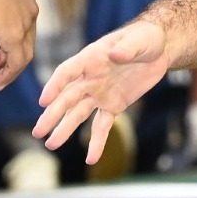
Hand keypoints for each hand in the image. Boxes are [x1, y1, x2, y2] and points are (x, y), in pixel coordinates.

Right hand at [0, 0, 37, 88]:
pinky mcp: (15, 37)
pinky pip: (17, 62)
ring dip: (9, 69)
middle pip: (25, 40)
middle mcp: (31, 11)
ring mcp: (25, 25)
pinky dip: (9, 74)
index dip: (9, 35)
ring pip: (24, 54)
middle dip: (8, 55)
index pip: (22, 21)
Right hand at [34, 20, 168, 162]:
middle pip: (67, 98)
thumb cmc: (145, 38)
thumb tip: (116, 54)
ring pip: (78, 114)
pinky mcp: (113, 105)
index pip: (67, 72)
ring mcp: (99, 93)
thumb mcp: (139, 40)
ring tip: (51, 145)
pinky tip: (90, 159)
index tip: (44, 101)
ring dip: (65, 129)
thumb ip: (127, 48)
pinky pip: (102, 126)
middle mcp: (90, 78)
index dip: (55, 86)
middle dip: (52, 115)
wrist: (158, 50)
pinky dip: (96, 142)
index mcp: (91, 59)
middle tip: (38, 132)